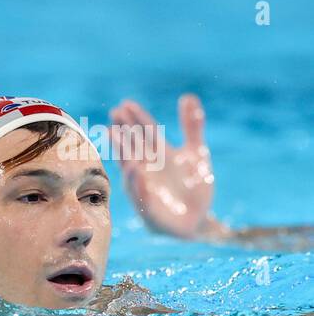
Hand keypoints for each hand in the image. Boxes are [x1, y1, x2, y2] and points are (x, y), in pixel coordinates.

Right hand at [108, 94, 215, 239]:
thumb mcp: (197, 153)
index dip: (136, 118)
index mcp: (158, 155)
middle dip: (125, 130)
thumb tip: (187, 96)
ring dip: (124, 153)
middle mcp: (147, 170)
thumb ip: (192, 126)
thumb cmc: (193, 186)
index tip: (125, 104)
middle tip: (115, 113)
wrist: (199, 219)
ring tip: (117, 136)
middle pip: (134, 147)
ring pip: (131, 168)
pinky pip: (141, 196)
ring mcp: (145, 189)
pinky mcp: (149, 210)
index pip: (145, 133)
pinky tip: (134, 170)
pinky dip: (137, 183)